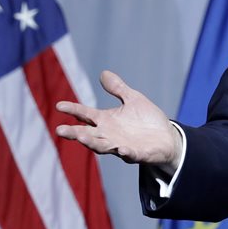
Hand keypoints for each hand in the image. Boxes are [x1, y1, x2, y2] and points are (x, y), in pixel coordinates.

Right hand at [55, 70, 180, 167]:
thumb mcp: (133, 100)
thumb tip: (103, 73)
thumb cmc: (147, 120)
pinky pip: (130, 155)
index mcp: (107, 121)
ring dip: (92, 143)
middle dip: (75, 133)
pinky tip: (122, 149)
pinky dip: (125, 153)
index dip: (73, 110)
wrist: (167, 138)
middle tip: (60, 130)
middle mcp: (110, 135)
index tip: (60, 105)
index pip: (86, 115)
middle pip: (88, 134)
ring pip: (103, 146)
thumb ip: (118, 89)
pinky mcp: (138, 154)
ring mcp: (122, 146)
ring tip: (81, 138)